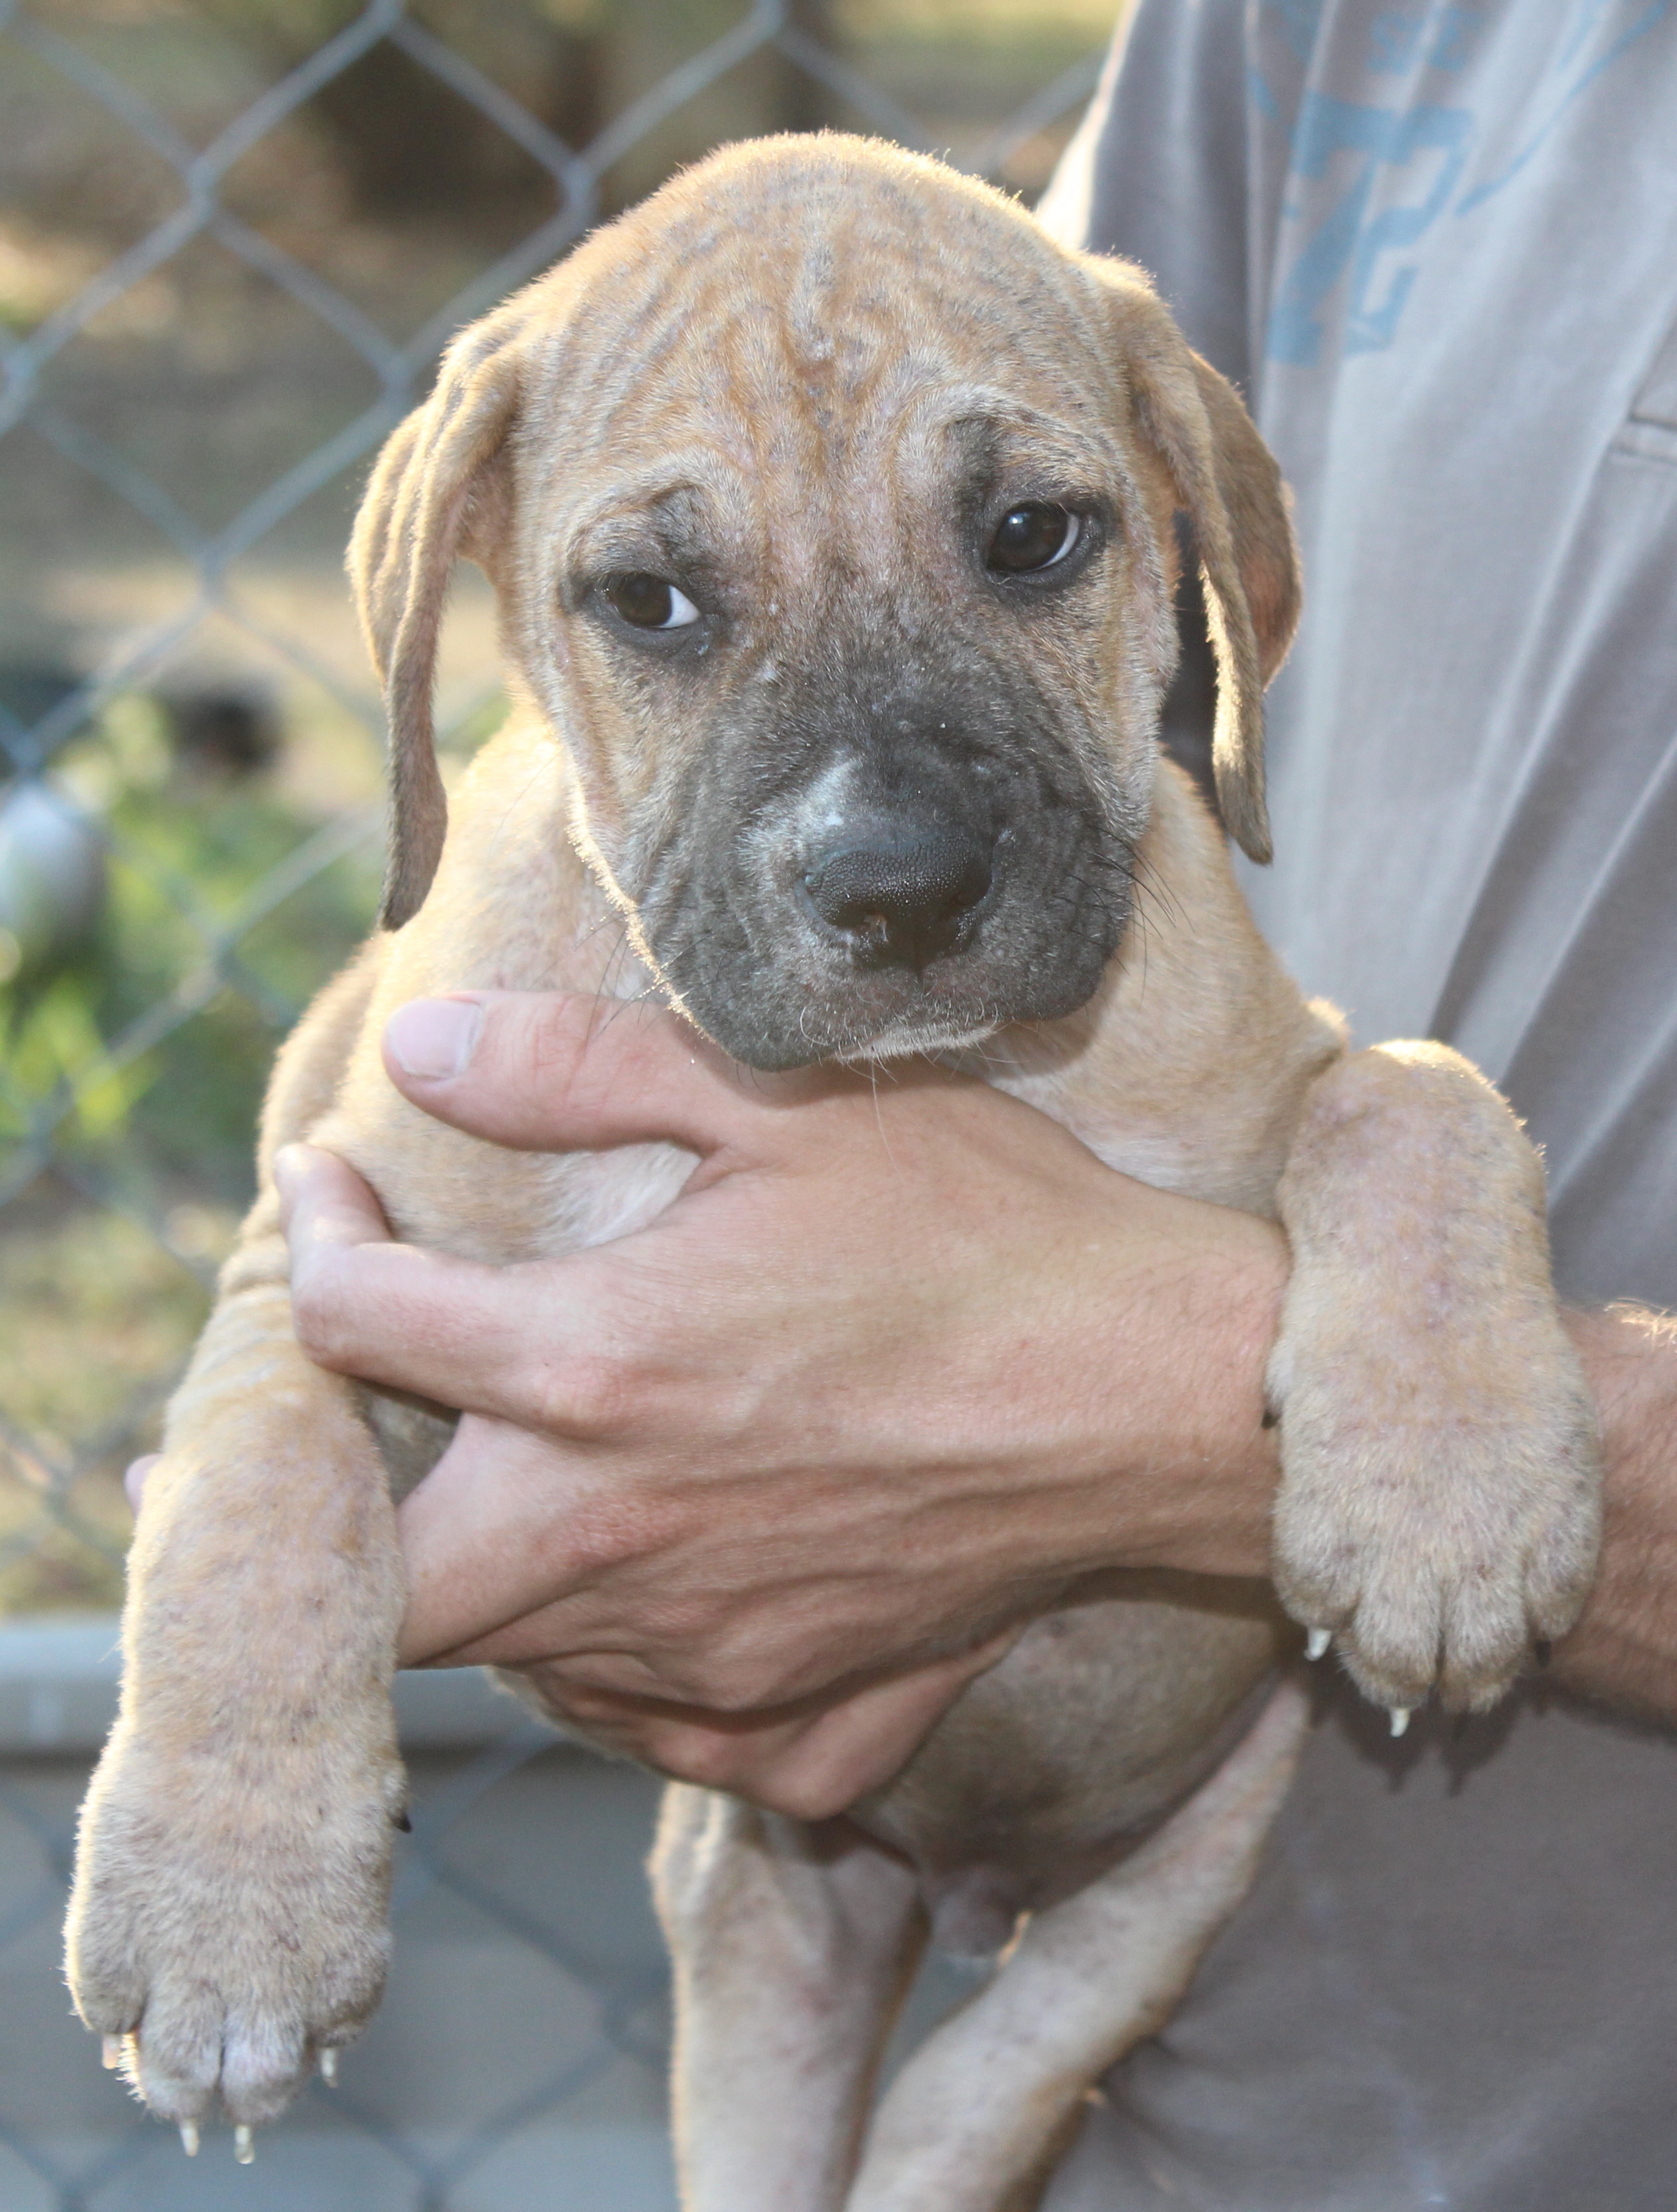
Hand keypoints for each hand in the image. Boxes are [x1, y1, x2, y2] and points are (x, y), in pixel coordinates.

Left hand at [273, 993, 1285, 1812]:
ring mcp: (703, 1652)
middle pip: (383, 1587)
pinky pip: (651, 1734)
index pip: (350, 1323)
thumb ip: (580, 1063)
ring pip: (510, 1659)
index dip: (314, 1237)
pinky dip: (622, 1672)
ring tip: (548, 1466)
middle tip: (416, 1402)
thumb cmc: (985, 1230)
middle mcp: (618, 1537)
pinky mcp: (793, 1719)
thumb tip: (419, 1044)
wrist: (1161, 1389)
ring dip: (496, 1566)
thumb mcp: (782, 1100)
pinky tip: (667, 1584)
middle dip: (359, 1499)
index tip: (332, 1191)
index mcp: (592, 1369)